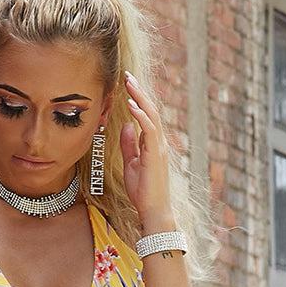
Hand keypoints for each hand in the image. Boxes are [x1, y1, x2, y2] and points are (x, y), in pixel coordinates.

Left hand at [120, 69, 172, 223]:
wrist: (153, 210)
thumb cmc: (143, 192)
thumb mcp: (132, 164)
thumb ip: (129, 144)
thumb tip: (126, 125)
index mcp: (153, 144)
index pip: (147, 116)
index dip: (138, 99)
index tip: (128, 85)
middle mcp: (159, 142)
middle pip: (151, 110)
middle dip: (139, 92)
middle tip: (128, 75)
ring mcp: (159, 147)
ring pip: (151, 115)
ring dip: (140, 98)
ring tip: (129, 83)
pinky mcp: (155, 154)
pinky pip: (149, 129)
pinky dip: (140, 115)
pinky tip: (131, 105)